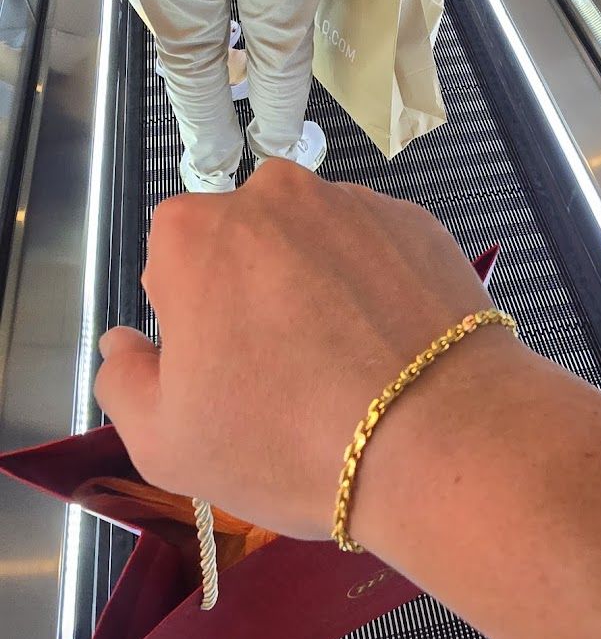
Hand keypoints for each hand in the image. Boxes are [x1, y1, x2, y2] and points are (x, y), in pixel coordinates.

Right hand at [94, 162, 515, 539]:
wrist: (439, 438)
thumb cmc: (287, 443)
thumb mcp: (167, 442)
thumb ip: (123, 382)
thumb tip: (124, 343)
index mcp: (193, 235)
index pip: (172, 266)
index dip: (194, 324)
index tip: (229, 372)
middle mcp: (272, 195)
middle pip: (244, 246)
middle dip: (253, 295)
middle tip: (289, 372)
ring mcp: (354, 202)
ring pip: (314, 244)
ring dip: (317, 286)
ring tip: (351, 364)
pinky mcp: (419, 223)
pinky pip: (377, 252)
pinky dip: (377, 288)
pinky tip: (393, 347)